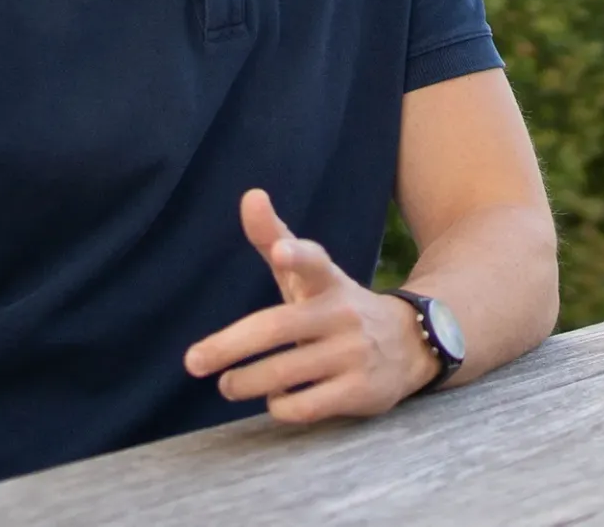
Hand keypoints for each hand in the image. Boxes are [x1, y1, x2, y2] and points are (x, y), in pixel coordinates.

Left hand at [183, 188, 439, 423]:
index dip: (296, 255)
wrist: (410, 344)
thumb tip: (250, 195)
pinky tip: (277, 399)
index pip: (314, 261)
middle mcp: (341, 314)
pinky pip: (303, 408)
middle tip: (193, 362)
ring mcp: (353, 354)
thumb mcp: (310, 274)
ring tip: (228, 385)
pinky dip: (279, 406)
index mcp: (327, 281)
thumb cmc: (337, 306)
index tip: (280, 253)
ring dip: (244, 383)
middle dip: (228, 346)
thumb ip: (275, 238)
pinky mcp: (360, 393)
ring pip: (283, 374)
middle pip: (277, 328)